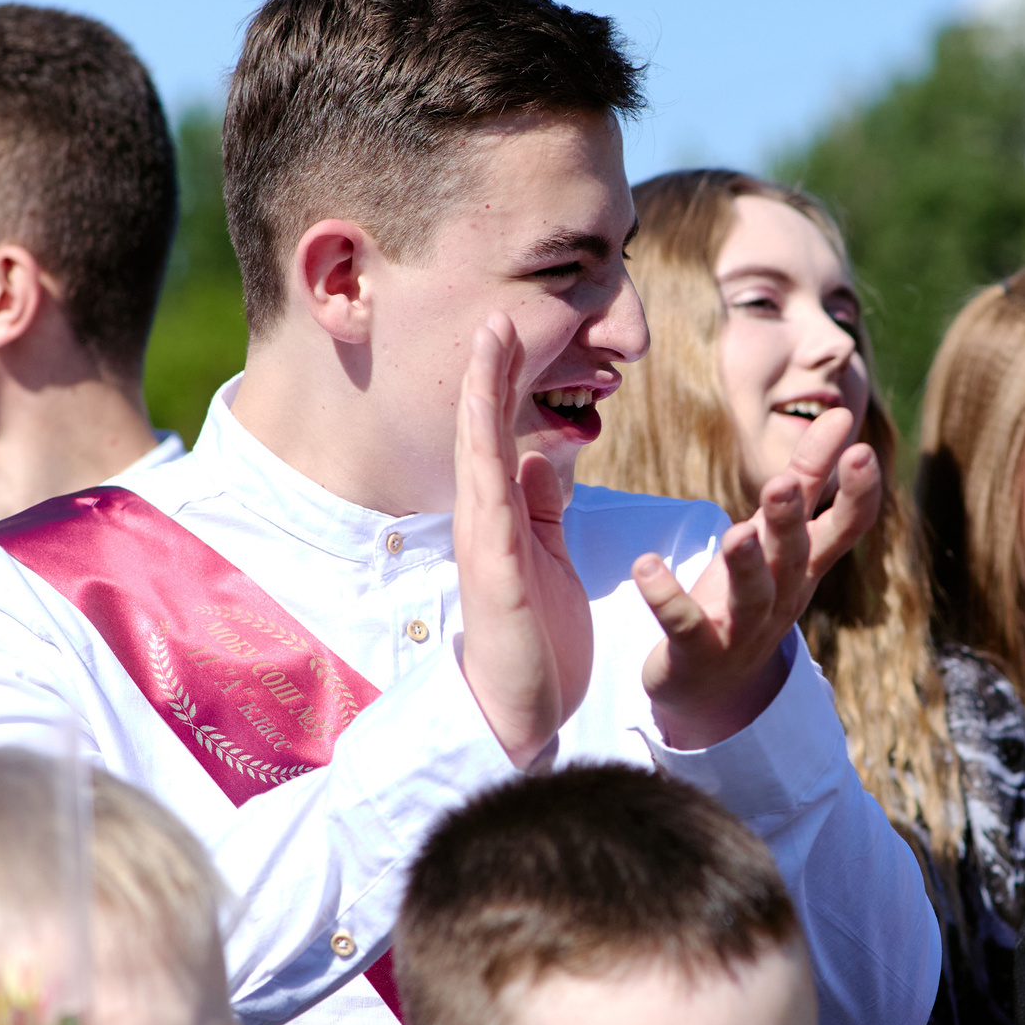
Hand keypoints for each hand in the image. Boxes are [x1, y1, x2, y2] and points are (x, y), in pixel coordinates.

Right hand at [455, 315, 592, 767]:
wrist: (518, 711)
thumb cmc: (533, 641)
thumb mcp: (546, 558)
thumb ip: (539, 508)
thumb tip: (535, 457)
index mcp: (502, 518)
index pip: (499, 437)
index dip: (500, 384)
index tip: (509, 330)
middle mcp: (484, 522)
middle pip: (481, 433)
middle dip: (488, 372)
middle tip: (496, 313)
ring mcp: (484, 544)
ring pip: (479, 455)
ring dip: (483, 397)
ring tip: (492, 340)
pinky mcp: (495, 572)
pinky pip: (490, 504)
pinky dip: (489, 458)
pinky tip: (491, 422)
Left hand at [635, 407, 878, 748]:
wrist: (710, 686)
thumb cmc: (750, 593)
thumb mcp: (779, 534)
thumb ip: (808, 475)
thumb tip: (843, 413)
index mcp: (805, 565)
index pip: (845, 528)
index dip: (858, 493)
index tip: (860, 449)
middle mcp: (782, 597)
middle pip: (795, 557)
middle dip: (790, 522)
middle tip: (781, 485)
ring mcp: (742, 628)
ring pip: (752, 596)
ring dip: (746, 565)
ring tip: (735, 535)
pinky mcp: (697, 651)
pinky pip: (684, 624)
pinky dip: (667, 596)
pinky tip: (646, 566)